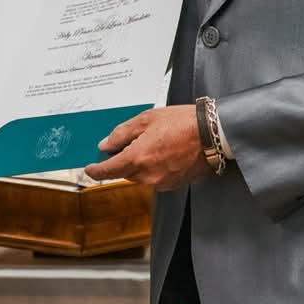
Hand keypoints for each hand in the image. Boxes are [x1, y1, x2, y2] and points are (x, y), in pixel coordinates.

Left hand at [85, 106, 209, 190]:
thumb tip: (106, 145)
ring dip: (139, 163)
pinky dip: (154, 167)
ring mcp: (161, 182)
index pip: (107, 171)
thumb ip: (122, 133)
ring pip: (139, 175)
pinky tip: (164, 151)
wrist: (213, 134)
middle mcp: (147, 175)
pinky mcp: (173, 184)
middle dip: (122, 160)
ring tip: (154, 142)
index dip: (96, 170)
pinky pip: (155, 177)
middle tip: (129, 142)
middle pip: (124, 172)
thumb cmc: (183, 123)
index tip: (90, 167)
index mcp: (137, 158)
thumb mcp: (147, 119)